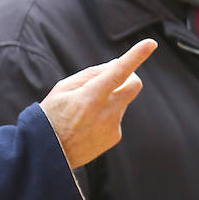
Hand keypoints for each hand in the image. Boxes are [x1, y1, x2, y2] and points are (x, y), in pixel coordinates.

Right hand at [39, 39, 156, 168]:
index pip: (118, 72)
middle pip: (134, 84)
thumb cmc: (51, 116)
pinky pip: (117, 116)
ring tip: (85, 111)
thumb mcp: (63, 89)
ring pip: (123, 100)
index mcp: (90, 97)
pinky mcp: (115, 137)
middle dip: (128, 76)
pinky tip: (88, 124)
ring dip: (111, 99)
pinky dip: (107, 115)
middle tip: (112, 77)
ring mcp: (112, 126)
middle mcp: (106, 112)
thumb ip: (92, 74)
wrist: (48, 156)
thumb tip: (117, 64)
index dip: (136, 56)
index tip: (150, 44)